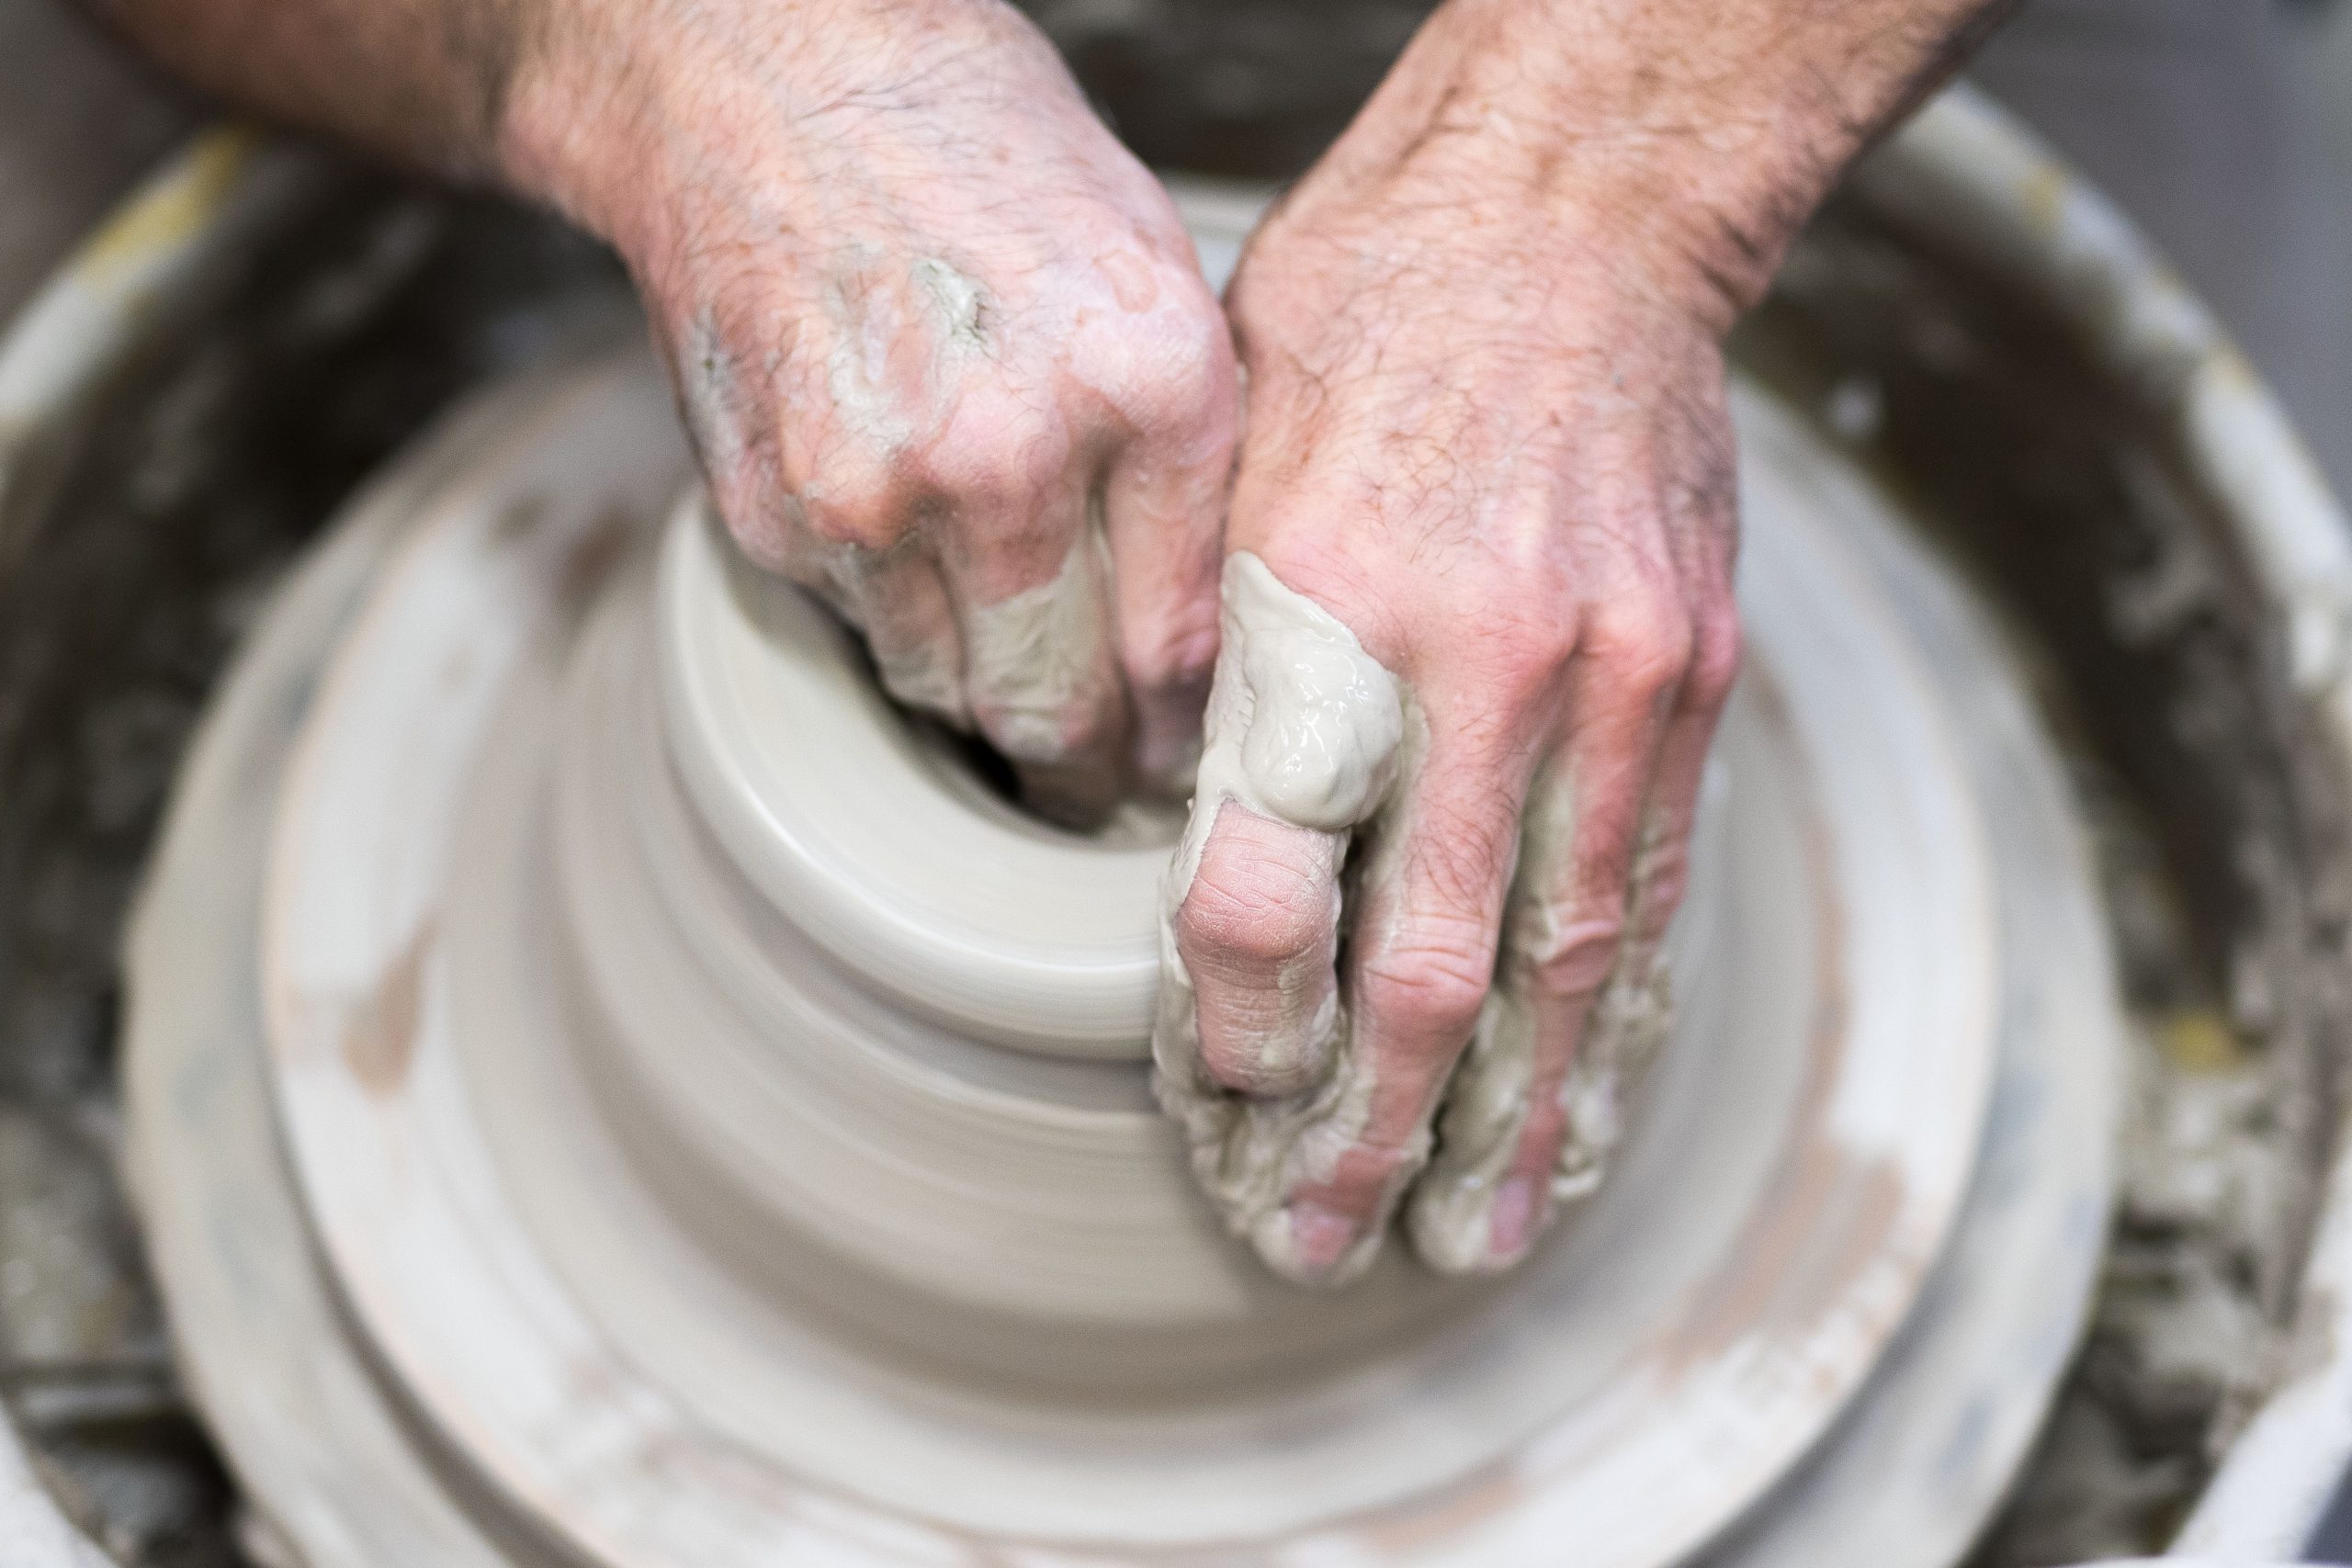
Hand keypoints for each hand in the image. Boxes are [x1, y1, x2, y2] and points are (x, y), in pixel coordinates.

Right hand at [504, 0, 1237, 815]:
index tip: (1175, 752)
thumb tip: (1199, 642)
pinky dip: (899, 620)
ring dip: (987, 696)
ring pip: (956, 692)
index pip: (1182, 647)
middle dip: (1088, 763)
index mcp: (1150, 381)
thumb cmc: (979, 159)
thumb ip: (1187, 462)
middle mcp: (1015, 449)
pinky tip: (910, 538)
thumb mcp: (1152, 276)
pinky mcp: (778, 513)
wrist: (771, 76)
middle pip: (1064, 707)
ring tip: (1003, 645)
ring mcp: (881, 491)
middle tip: (1098, 773)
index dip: (1180, 729)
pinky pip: (867, 633)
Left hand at [1152, 0, 1983, 1283]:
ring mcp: (1609, 680)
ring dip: (1516, 1115)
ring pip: (1562, 957)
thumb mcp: (1232, 468)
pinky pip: (1651, 883)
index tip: (1220, 1103)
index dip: (1237, 1022)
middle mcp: (1483, 666)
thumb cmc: (1362, 322)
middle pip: (1424, 965)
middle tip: (1324, 1244)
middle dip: (1370, 1131)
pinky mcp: (1689, 679)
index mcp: (1334, 606)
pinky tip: (1590, 1095)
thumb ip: (1220, 666)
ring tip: (1478, 1233)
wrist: (1575, 217)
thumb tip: (1193, 839)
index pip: (1267, 882)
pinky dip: (1616, 1011)